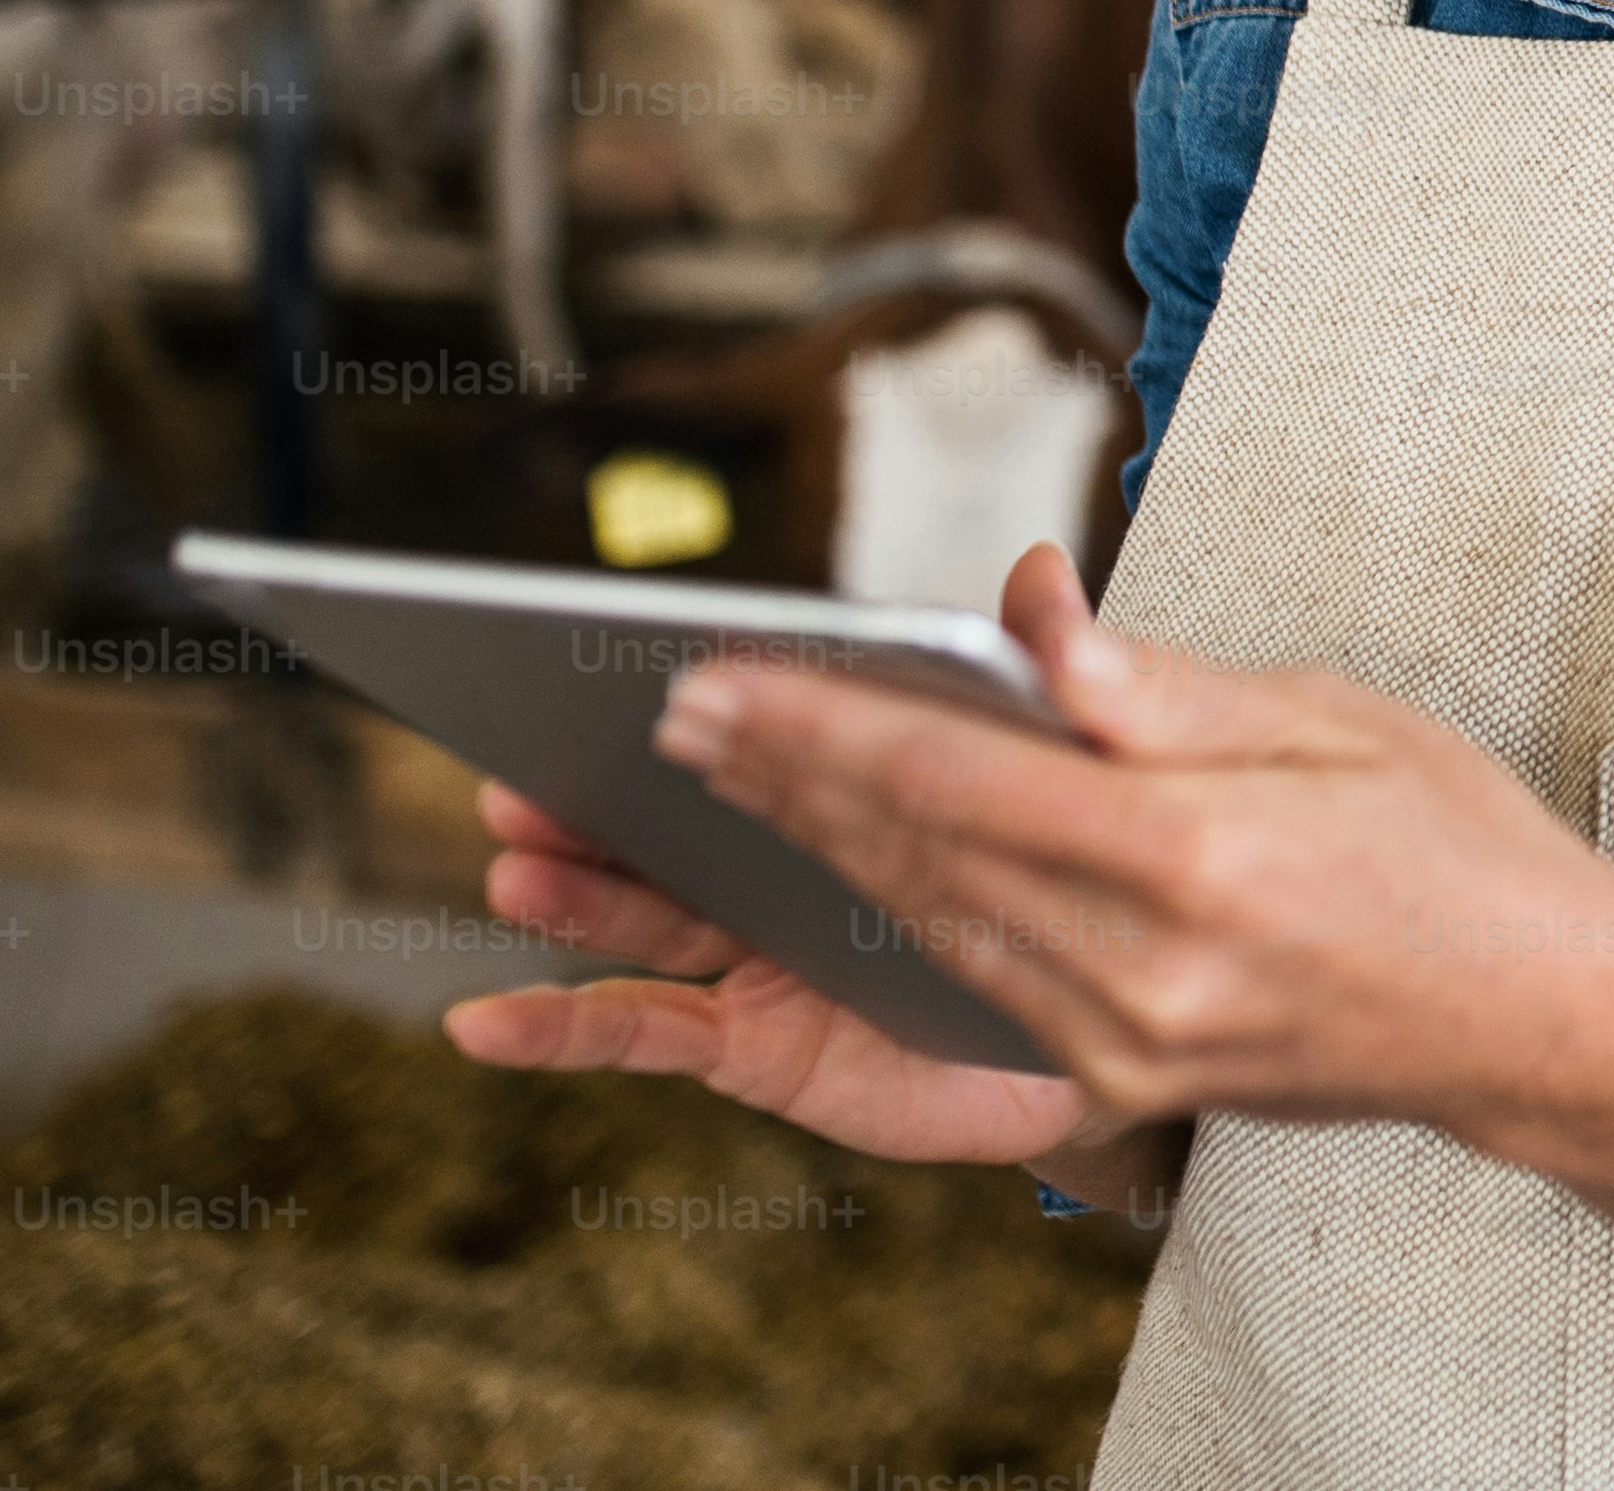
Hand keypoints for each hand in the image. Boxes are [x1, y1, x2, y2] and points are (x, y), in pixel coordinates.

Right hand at [441, 734, 1107, 1167]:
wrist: (1129, 1022)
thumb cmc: (1103, 881)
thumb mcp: (1119, 768)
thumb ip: (1082, 674)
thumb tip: (1045, 573)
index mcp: (865, 775)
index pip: (780, 732)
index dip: (721, 709)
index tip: (646, 674)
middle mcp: (791, 856)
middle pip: (681, 814)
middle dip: (599, 790)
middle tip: (523, 757)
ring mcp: (761, 949)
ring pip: (648, 914)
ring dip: (573, 892)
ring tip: (517, 863)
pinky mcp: (755, 1040)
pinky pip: (644, 1031)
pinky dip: (559, 1026)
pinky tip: (484, 1023)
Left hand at [637, 536, 1613, 1139]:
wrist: (1538, 1022)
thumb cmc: (1458, 848)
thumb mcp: (1334, 721)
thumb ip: (1159, 682)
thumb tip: (1028, 606)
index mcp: (1198, 859)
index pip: (956, 780)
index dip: (820, 728)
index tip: (720, 682)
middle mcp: (1142, 970)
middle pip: (912, 859)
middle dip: (780, 781)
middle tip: (677, 717)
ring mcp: (1125, 1044)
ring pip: (925, 928)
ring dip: (808, 851)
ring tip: (720, 783)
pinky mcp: (1120, 1083)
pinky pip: (976, 985)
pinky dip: (892, 915)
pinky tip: (835, 867)